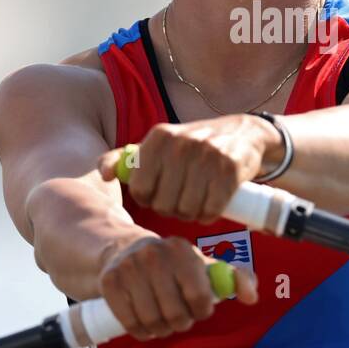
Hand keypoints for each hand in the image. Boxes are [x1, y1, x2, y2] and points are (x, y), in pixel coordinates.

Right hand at [97, 236, 257, 340]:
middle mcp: (154, 254)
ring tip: (162, 322)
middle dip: (180, 323)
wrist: (122, 250)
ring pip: (152, 321)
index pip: (200, 296)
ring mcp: (129, 267)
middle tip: (178, 319)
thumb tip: (252, 298)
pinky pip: (130, 323)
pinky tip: (144, 325)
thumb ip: (234, 278)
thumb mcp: (202, 265)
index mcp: (181, 249)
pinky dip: (140, 332)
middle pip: (175, 313)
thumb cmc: (172, 265)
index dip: (202, 311)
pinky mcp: (109, 282)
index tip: (198, 311)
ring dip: (160, 330)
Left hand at [98, 114, 281, 223]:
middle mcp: (182, 144)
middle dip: (172, 208)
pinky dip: (210, 213)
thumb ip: (127, 159)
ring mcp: (208, 156)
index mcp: (159, 136)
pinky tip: (212, 203)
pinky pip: (210, 209)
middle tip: (182, 199)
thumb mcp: (160, 144)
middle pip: (164, 204)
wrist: (243, 134)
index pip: (139, 189)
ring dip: (192, 213)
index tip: (160, 193)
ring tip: (197, 199)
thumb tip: (104, 174)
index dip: (149, 198)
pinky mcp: (230, 170)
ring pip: (187, 210)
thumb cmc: (194, 146)